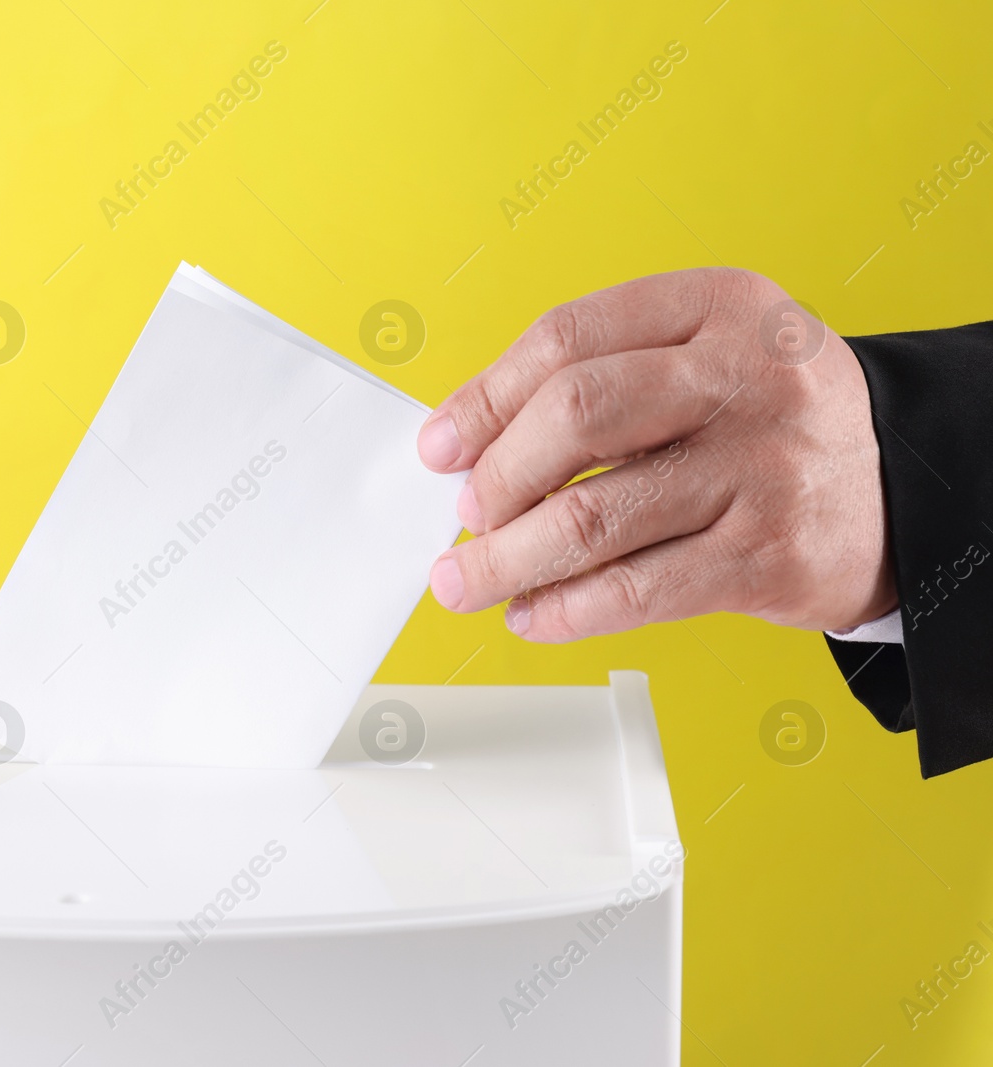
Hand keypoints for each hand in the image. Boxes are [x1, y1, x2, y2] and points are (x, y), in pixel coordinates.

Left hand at [417, 268, 896, 641]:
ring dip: (508, 560)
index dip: (485, 398)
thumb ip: (596, 378)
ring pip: (596, 517)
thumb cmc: (766, 422)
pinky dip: (565, 611)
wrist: (902, 491)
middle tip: (468, 516)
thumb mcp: (702, 358)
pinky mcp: (769, 557)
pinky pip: (636, 591)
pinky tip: (533, 614)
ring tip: (469, 579)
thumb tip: (466, 443)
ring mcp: (763, 468)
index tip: (440, 448)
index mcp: (718, 306)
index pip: (568, 338)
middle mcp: (747, 378)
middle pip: (577, 416)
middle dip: (498, 477)